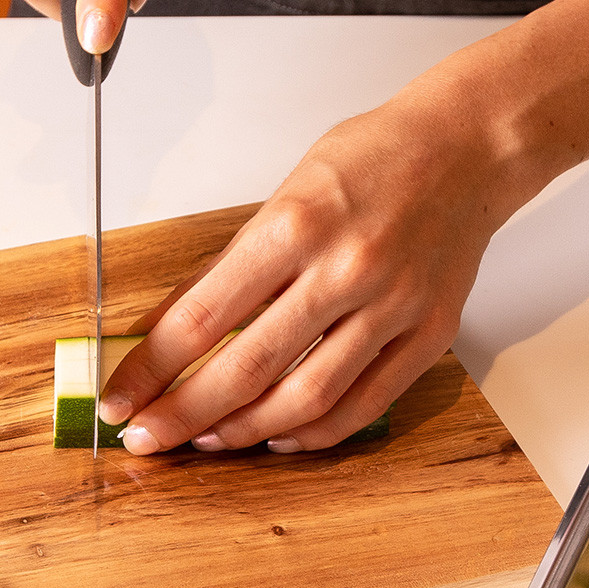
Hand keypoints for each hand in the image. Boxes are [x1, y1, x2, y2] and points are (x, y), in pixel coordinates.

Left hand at [97, 81, 530, 453]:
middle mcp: (345, 269)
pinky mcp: (428, 334)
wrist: (468, 148)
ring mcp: (392, 306)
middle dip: (184, 415)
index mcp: (296, 225)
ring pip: (306, 398)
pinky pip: (364, 404)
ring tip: (209, 440)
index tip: (120, 399)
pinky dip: (315, 432)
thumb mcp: (282, 194)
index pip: (203, 317)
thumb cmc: (374, 158)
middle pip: (246, 368)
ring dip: (245, 431)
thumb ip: (227, 267)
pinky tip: (281, 434)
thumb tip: (165, 326)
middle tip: (148, 438)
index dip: (150, 369)